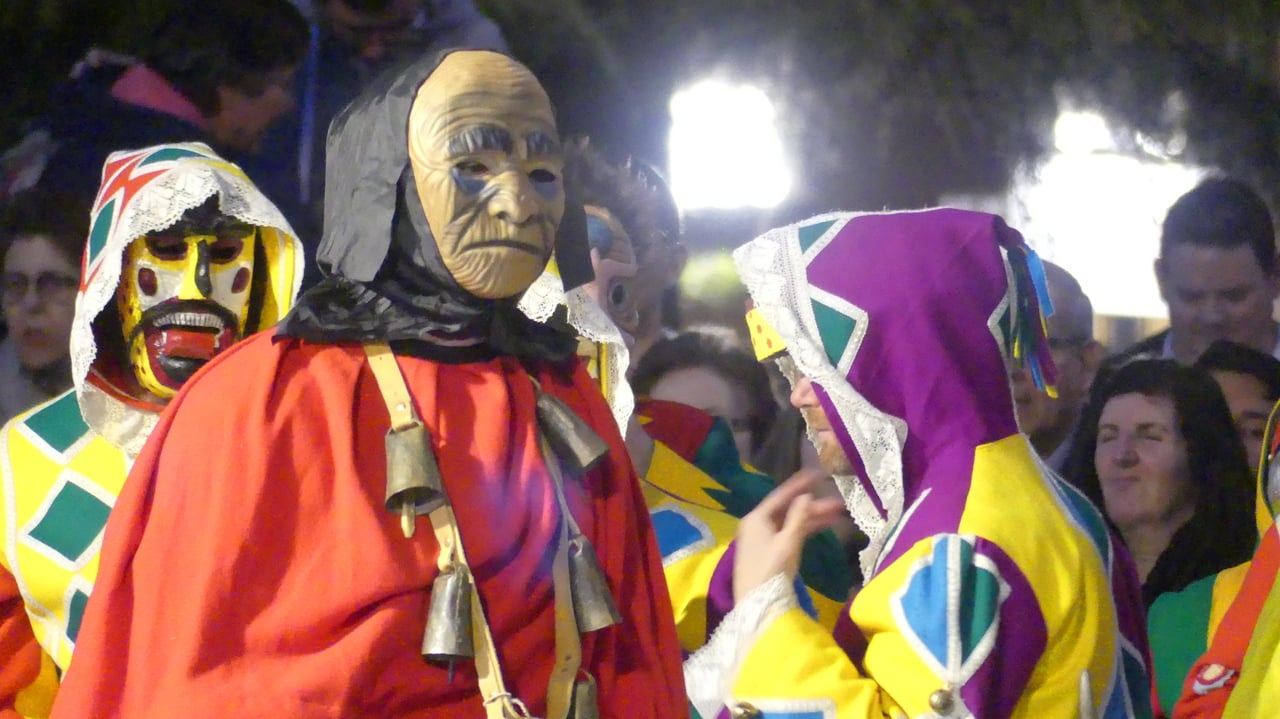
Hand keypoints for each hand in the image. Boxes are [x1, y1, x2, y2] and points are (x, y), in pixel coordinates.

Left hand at [733, 469, 846, 601]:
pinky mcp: (768, 552)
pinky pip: (788, 535)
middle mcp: (757, 524)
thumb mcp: (788, 542)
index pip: (781, 495)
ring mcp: (762, 539)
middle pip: (788, 510)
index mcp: (757, 518)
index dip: (800, 484)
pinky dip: (804, 531)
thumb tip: (806, 496)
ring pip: (790, 523)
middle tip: (838, 502)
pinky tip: (822, 527)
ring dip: (812, 518)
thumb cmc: (771, 570)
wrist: (757, 604)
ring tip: (838, 514)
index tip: (817, 473)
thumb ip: (798, 517)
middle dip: (813, 506)